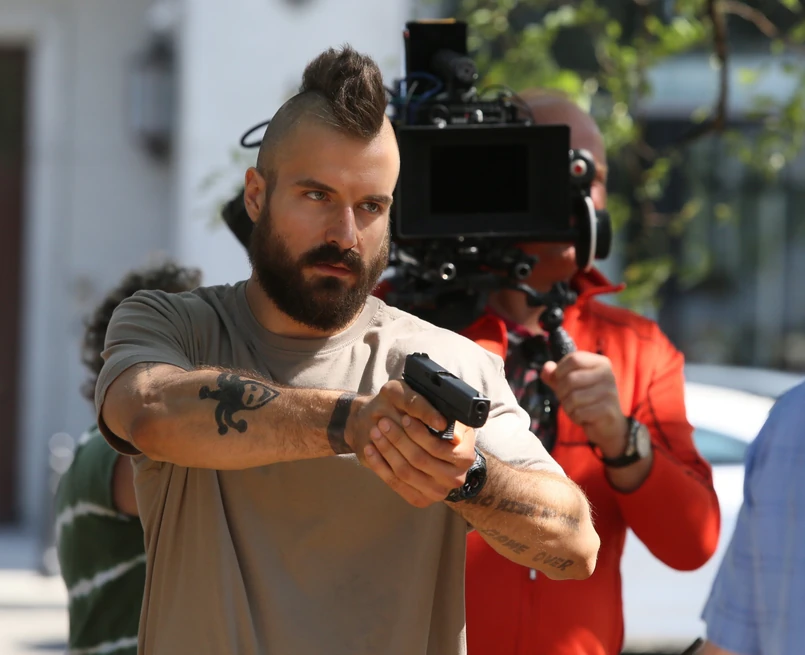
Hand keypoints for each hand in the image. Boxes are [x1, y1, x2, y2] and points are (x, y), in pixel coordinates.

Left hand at [347, 381, 477, 507]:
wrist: (433, 450)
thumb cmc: (438, 427)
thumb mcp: (447, 416)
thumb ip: (448, 418)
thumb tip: (448, 431)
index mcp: (465, 457)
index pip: (438, 447)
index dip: (418, 433)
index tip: (404, 417)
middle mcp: (455, 478)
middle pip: (420, 460)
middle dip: (398, 439)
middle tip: (383, 422)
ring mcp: (437, 492)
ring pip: (405, 472)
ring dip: (387, 451)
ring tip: (375, 433)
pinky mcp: (420, 499)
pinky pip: (395, 483)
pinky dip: (380, 466)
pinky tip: (370, 449)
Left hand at [541, 351, 627, 458]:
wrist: (608, 425)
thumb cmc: (586, 400)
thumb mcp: (568, 385)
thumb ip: (555, 375)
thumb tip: (546, 368)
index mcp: (600, 363)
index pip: (574, 359)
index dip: (560, 371)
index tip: (559, 380)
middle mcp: (608, 374)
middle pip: (571, 379)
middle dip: (561, 392)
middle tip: (566, 399)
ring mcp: (610, 392)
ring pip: (573, 398)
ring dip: (568, 407)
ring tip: (576, 409)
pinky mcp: (608, 410)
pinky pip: (580, 412)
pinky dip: (575, 417)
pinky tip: (583, 418)